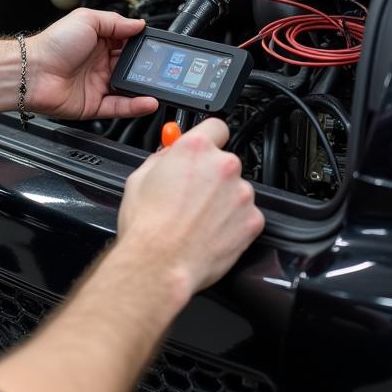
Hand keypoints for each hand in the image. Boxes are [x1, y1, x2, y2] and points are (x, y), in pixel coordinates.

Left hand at [27, 8, 158, 119]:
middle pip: (130, 68)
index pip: (127, 44)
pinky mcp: (94, 105)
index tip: (157, 47)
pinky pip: (120, 107)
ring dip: (145, 88)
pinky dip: (136, 106)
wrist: (32, 71)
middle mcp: (99, 65)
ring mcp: (97, 85)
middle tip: (163, 68)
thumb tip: (139, 23)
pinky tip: (149, 101)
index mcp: (97, 43)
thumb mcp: (87, 19)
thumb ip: (116, 22)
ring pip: (128, 90)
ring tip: (162, 86)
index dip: (141, 46)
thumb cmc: (53, 44)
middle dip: (147, 68)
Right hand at [116, 118, 264, 298]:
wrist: (159, 264)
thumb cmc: (147, 226)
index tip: (206, 149)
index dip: (209, 138)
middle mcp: (223, 165)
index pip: (216, 126)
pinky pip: (246, 214)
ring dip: (224, 199)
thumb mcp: (139, 178)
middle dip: (212, 174)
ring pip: (236, 189)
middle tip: (193, 194)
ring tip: (200, 219)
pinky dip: (234, 222)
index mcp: (195, 148)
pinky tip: (212, 232)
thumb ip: (161, 159)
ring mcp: (241, 193)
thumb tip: (169, 156)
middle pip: (226, 161)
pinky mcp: (252, 220)